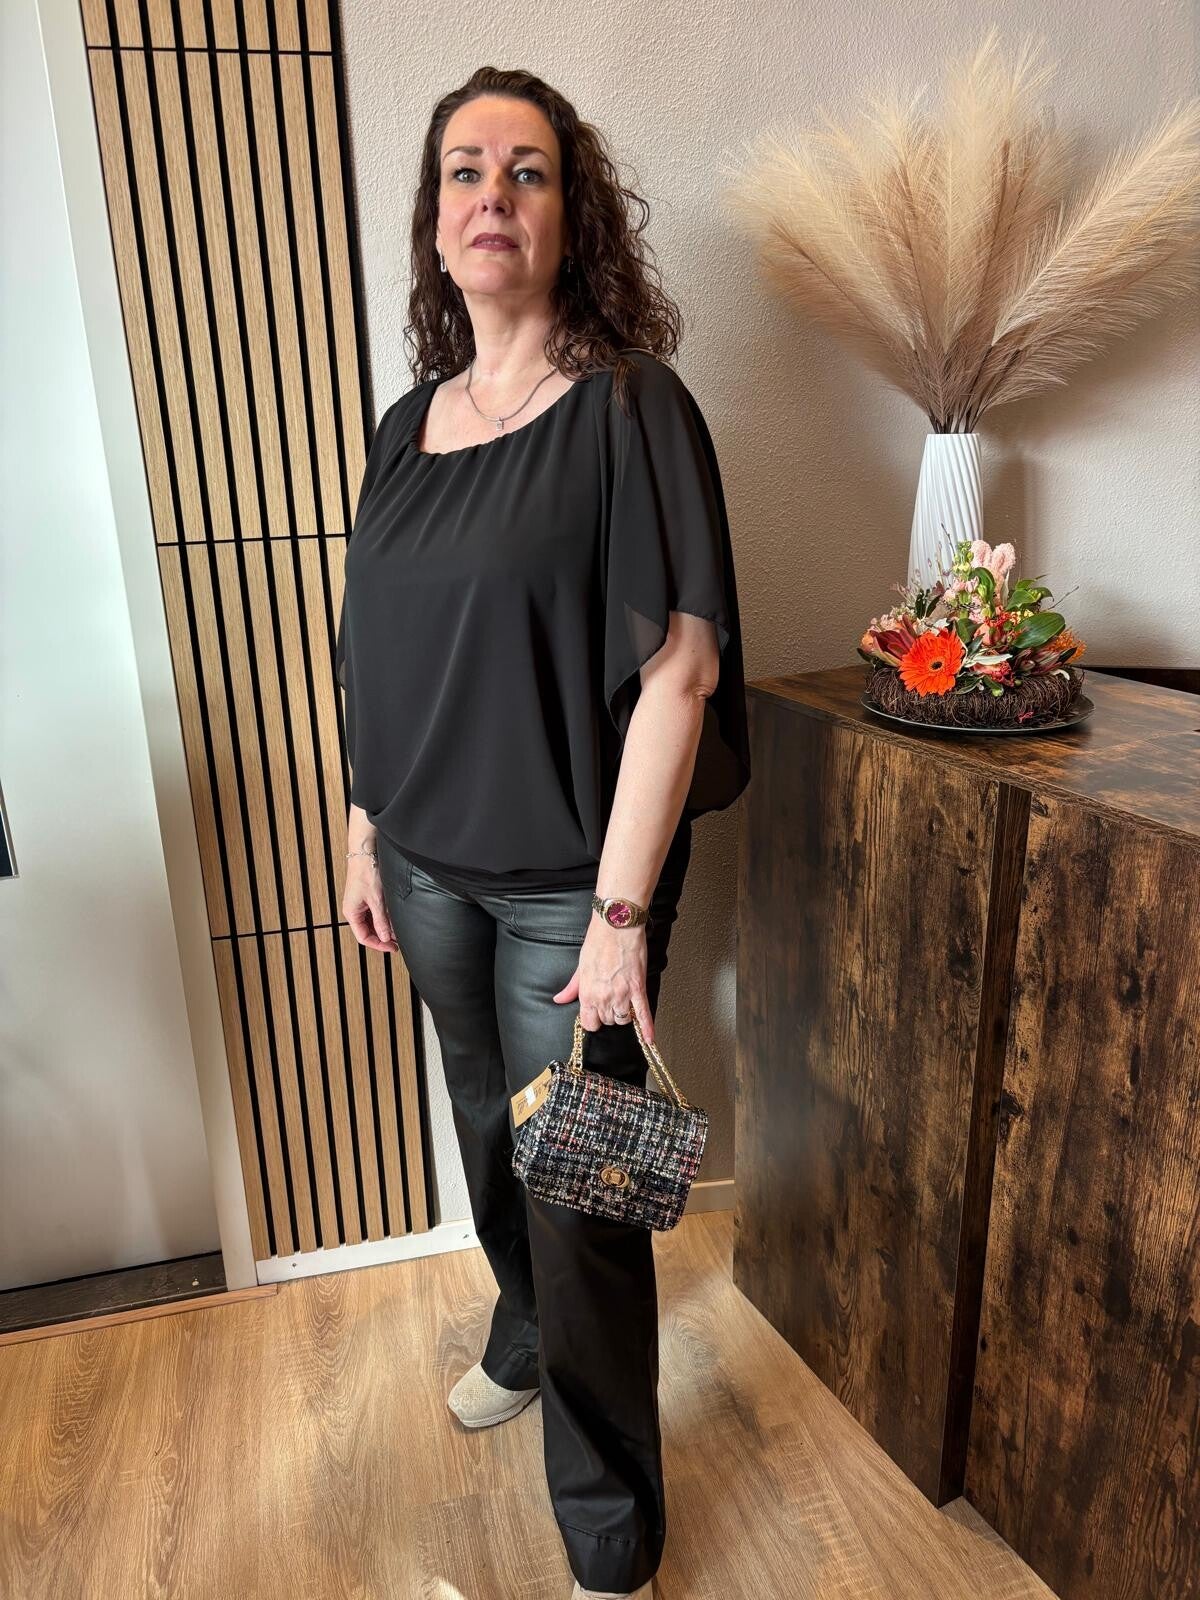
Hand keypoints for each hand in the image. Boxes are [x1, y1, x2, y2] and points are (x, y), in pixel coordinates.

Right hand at [343, 857, 398, 952]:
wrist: (365, 853)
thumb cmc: (367, 872)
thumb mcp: (377, 901)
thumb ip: (381, 921)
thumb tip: (386, 937)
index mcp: (351, 913)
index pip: (364, 937)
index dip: (379, 945)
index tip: (392, 948)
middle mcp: (354, 909)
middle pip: (368, 931)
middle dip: (382, 937)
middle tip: (398, 942)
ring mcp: (359, 903)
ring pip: (372, 922)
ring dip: (384, 927)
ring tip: (397, 931)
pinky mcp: (366, 896)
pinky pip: (374, 912)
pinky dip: (383, 918)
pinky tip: (393, 919)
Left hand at [552, 916, 654, 1044]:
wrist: (616, 926)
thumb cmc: (597, 942)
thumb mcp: (579, 966)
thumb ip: (571, 988)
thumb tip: (559, 999)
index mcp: (588, 994)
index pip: (590, 1024)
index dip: (593, 1020)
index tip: (596, 1014)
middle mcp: (604, 998)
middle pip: (608, 1022)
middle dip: (609, 1014)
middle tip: (610, 1000)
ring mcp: (623, 994)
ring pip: (624, 1019)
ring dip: (624, 1014)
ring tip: (623, 1003)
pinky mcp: (638, 988)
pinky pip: (643, 1013)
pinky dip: (647, 1027)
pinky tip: (649, 1039)